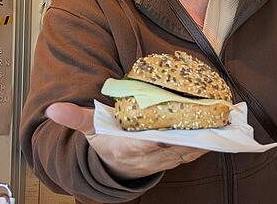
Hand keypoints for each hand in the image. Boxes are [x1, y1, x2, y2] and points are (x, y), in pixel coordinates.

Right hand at [46, 102, 207, 179]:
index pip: (144, 146)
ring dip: (206, 138)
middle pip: (173, 148)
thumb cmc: (105, 142)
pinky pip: (194, 151)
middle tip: (209, 119)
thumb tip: (53, 110)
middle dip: (192, 136)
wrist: (114, 167)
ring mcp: (165, 159)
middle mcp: (150, 157)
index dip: (158, 141)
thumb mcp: (89, 129)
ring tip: (222, 120)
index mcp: (128, 148)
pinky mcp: (176, 158)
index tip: (169, 133)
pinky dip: (208, 141)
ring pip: (188, 151)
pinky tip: (221, 126)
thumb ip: (74, 117)